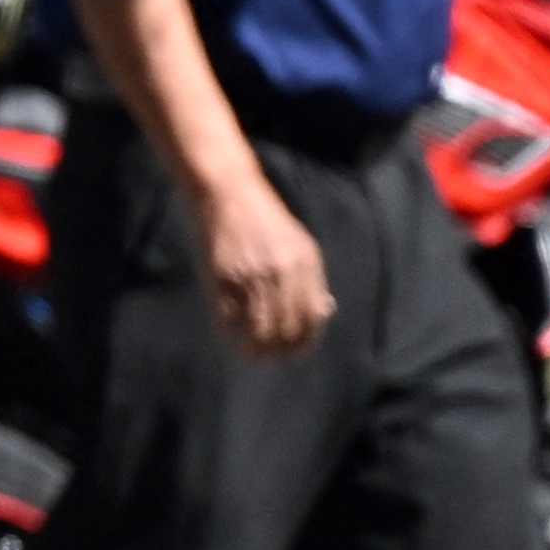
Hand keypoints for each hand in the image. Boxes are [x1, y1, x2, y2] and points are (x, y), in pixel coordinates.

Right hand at [196, 168, 332, 358]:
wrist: (229, 193)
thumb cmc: (264, 220)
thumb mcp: (299, 242)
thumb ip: (312, 277)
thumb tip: (325, 310)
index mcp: (305, 262)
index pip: (312, 318)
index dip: (304, 342)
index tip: (294, 351)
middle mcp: (282, 271)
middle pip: (288, 330)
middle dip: (279, 351)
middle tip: (270, 357)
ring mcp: (252, 275)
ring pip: (261, 331)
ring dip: (256, 350)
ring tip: (252, 353)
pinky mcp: (224, 277)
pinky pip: (232, 321)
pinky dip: (233, 335)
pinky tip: (233, 336)